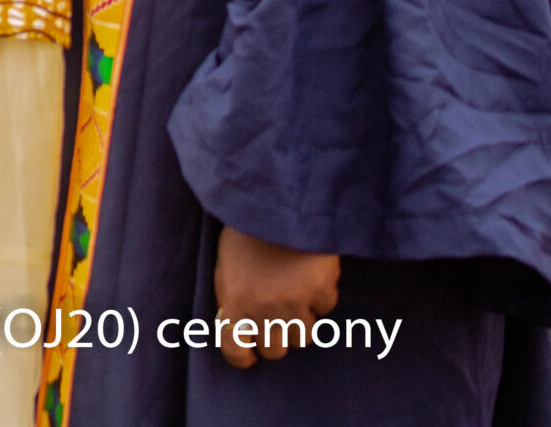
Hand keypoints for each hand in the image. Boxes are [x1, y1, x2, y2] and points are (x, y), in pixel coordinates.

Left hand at [213, 226, 339, 368]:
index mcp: (234, 304)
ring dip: (300, 319)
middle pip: (275, 350)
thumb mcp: (225, 267)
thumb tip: (238, 326)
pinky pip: (325, 307)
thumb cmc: (244, 230)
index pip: (236, 352)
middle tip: (275, 316)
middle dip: (275, 335)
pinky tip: (310, 272)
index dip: (243, 354)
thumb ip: (231, 300)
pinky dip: (320, 293)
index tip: (249, 351)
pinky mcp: (321, 289)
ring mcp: (295, 303)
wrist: (274, 196)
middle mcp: (264, 311)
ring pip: (304, 336)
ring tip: (294, 293)